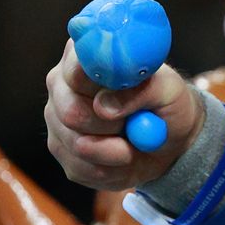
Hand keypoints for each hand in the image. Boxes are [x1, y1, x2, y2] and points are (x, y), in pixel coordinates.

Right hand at [43, 37, 202, 188]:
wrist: (166, 140)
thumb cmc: (167, 104)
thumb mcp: (168, 91)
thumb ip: (141, 90)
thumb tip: (104, 107)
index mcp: (86, 56)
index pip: (77, 67)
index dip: (99, 84)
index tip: (123, 92)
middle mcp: (62, 84)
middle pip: (71, 111)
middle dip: (111, 125)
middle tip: (133, 124)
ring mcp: (56, 117)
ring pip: (79, 145)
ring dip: (117, 150)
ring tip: (133, 140)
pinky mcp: (59, 149)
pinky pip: (82, 168)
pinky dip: (111, 168)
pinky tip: (121, 154)